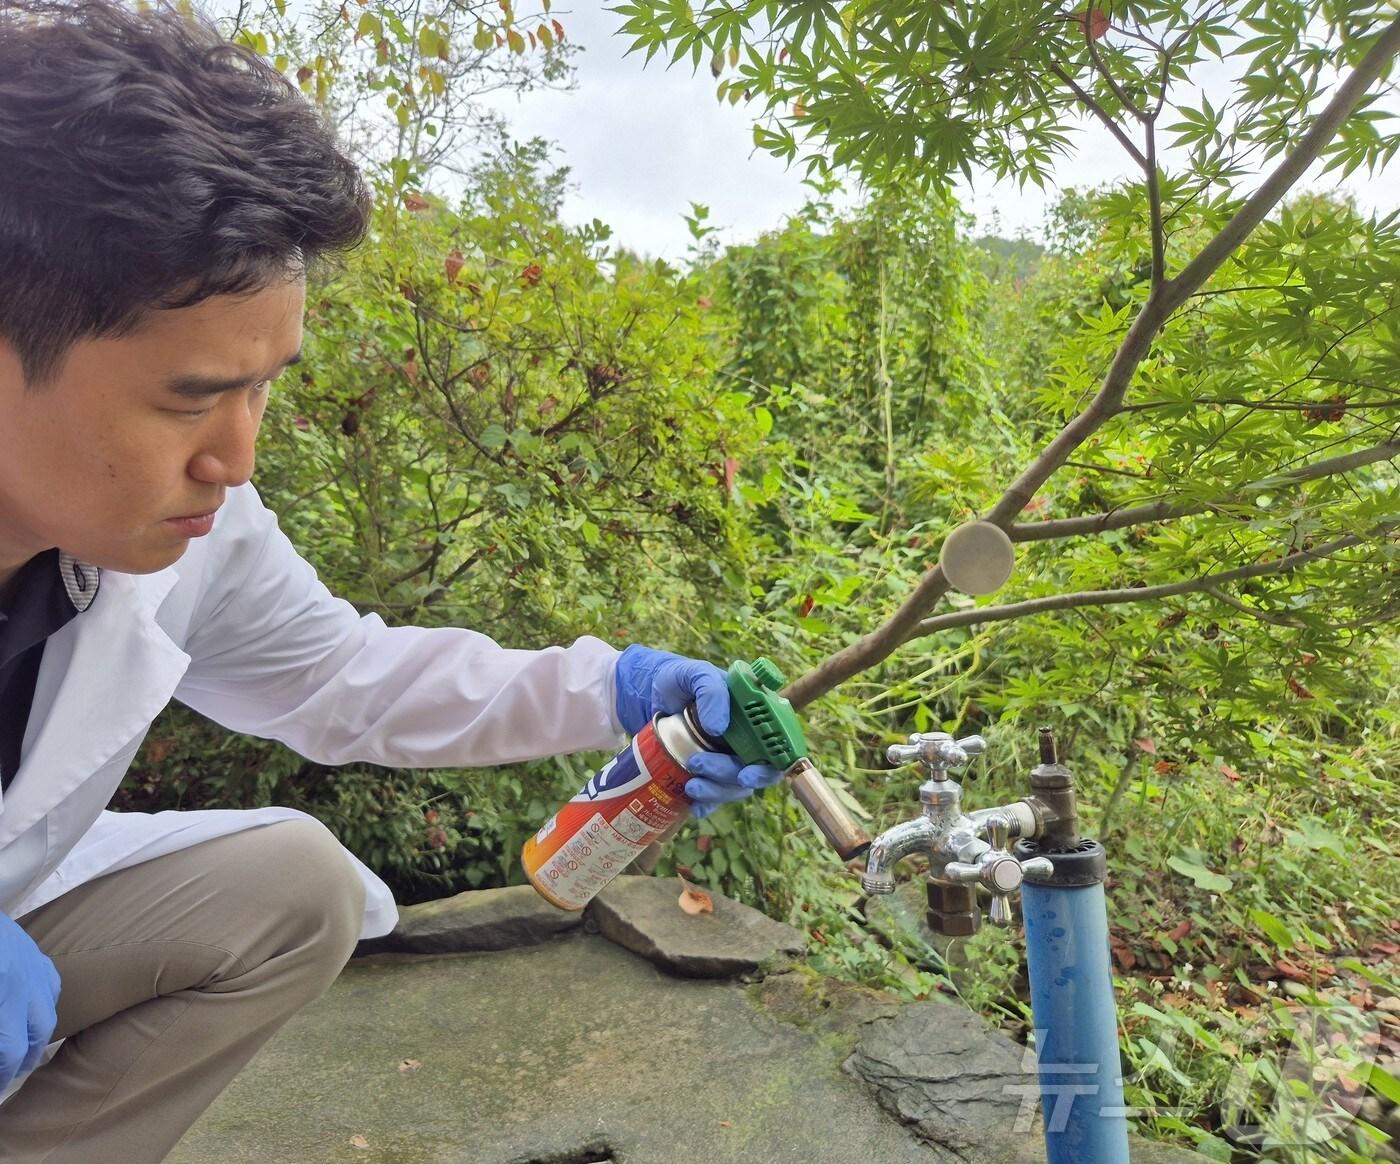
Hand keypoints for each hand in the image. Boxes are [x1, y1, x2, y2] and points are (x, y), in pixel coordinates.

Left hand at [0, 912, 59, 1090]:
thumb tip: (1, 1046)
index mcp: (5, 993)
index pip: (9, 1050)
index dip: (1, 1074)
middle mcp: (26, 982)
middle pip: (34, 1036)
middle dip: (18, 1062)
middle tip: (5, 1076)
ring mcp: (35, 965)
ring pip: (47, 1011)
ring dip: (34, 1037)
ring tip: (19, 1053)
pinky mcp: (35, 953)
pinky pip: (50, 985)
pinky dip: (42, 1004)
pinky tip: (29, 1012)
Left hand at [613, 645, 782, 818]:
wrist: (649, 694)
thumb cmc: (680, 680)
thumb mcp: (695, 674)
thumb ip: (711, 690)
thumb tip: (718, 727)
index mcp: (754, 716)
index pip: (777, 745)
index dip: (771, 765)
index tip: (747, 774)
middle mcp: (747, 740)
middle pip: (755, 771)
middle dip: (730, 777)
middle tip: (699, 764)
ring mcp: (727, 758)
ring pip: (734, 787)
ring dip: (716, 791)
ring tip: (690, 786)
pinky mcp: (708, 772)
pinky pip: (715, 797)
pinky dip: (707, 805)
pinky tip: (695, 807)